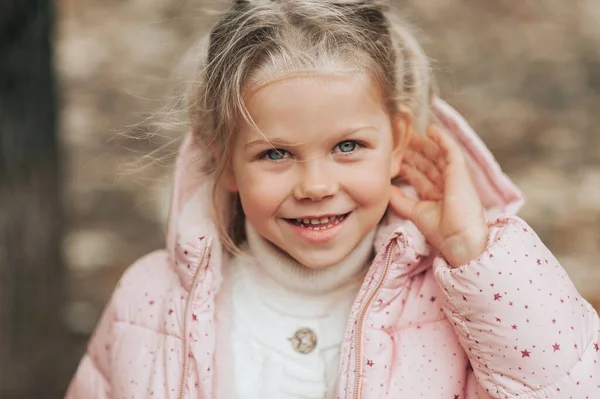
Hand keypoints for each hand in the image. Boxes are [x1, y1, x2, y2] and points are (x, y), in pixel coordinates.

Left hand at [389, 124, 488, 267]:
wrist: (459, 238)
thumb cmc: (441, 231)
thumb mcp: (414, 212)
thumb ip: (399, 199)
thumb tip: (384, 187)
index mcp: (436, 197)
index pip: (420, 176)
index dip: (407, 165)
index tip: (393, 156)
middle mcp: (446, 186)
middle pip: (427, 163)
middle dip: (413, 152)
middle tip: (399, 139)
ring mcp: (454, 178)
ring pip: (437, 155)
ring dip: (424, 143)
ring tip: (409, 131)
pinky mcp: (460, 171)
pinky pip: (451, 150)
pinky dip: (442, 139)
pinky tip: (431, 129)